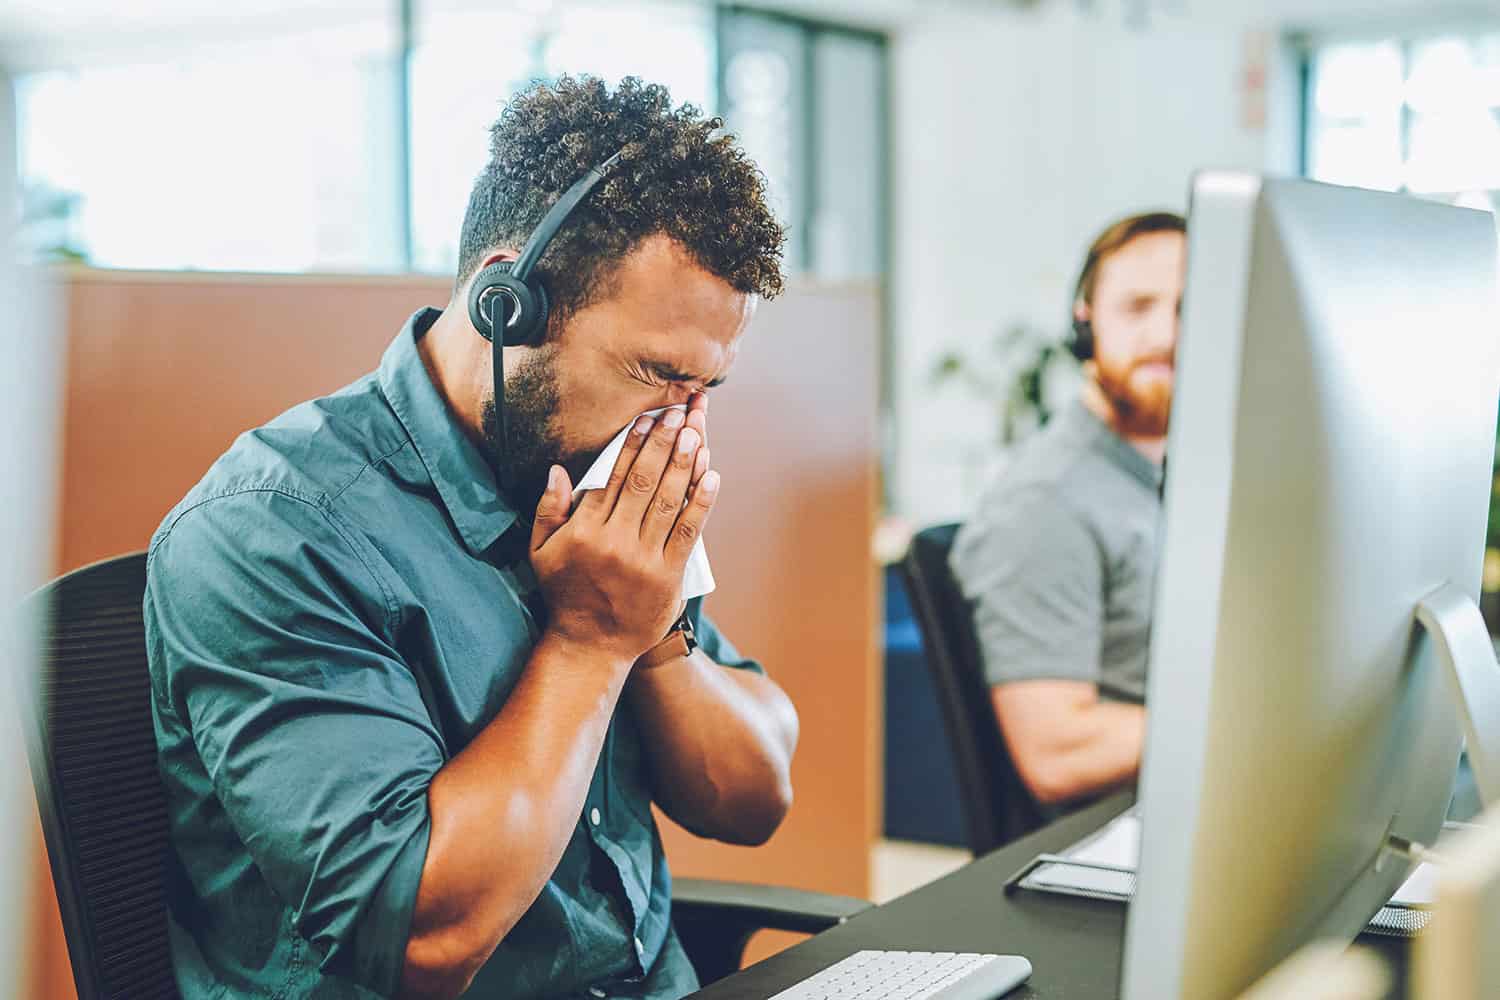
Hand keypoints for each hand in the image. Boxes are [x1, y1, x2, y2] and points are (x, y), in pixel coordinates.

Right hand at [530, 399, 719, 662]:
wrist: (591, 646)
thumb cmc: (566, 594)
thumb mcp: (540, 552)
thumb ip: (547, 510)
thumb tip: (557, 469)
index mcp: (584, 530)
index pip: (612, 476)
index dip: (632, 443)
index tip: (647, 417)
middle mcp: (614, 541)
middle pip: (643, 482)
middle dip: (662, 443)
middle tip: (678, 413)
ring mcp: (643, 559)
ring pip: (667, 502)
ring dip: (684, 464)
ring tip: (695, 433)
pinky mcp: (667, 577)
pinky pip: (687, 533)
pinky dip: (701, 503)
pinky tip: (711, 476)